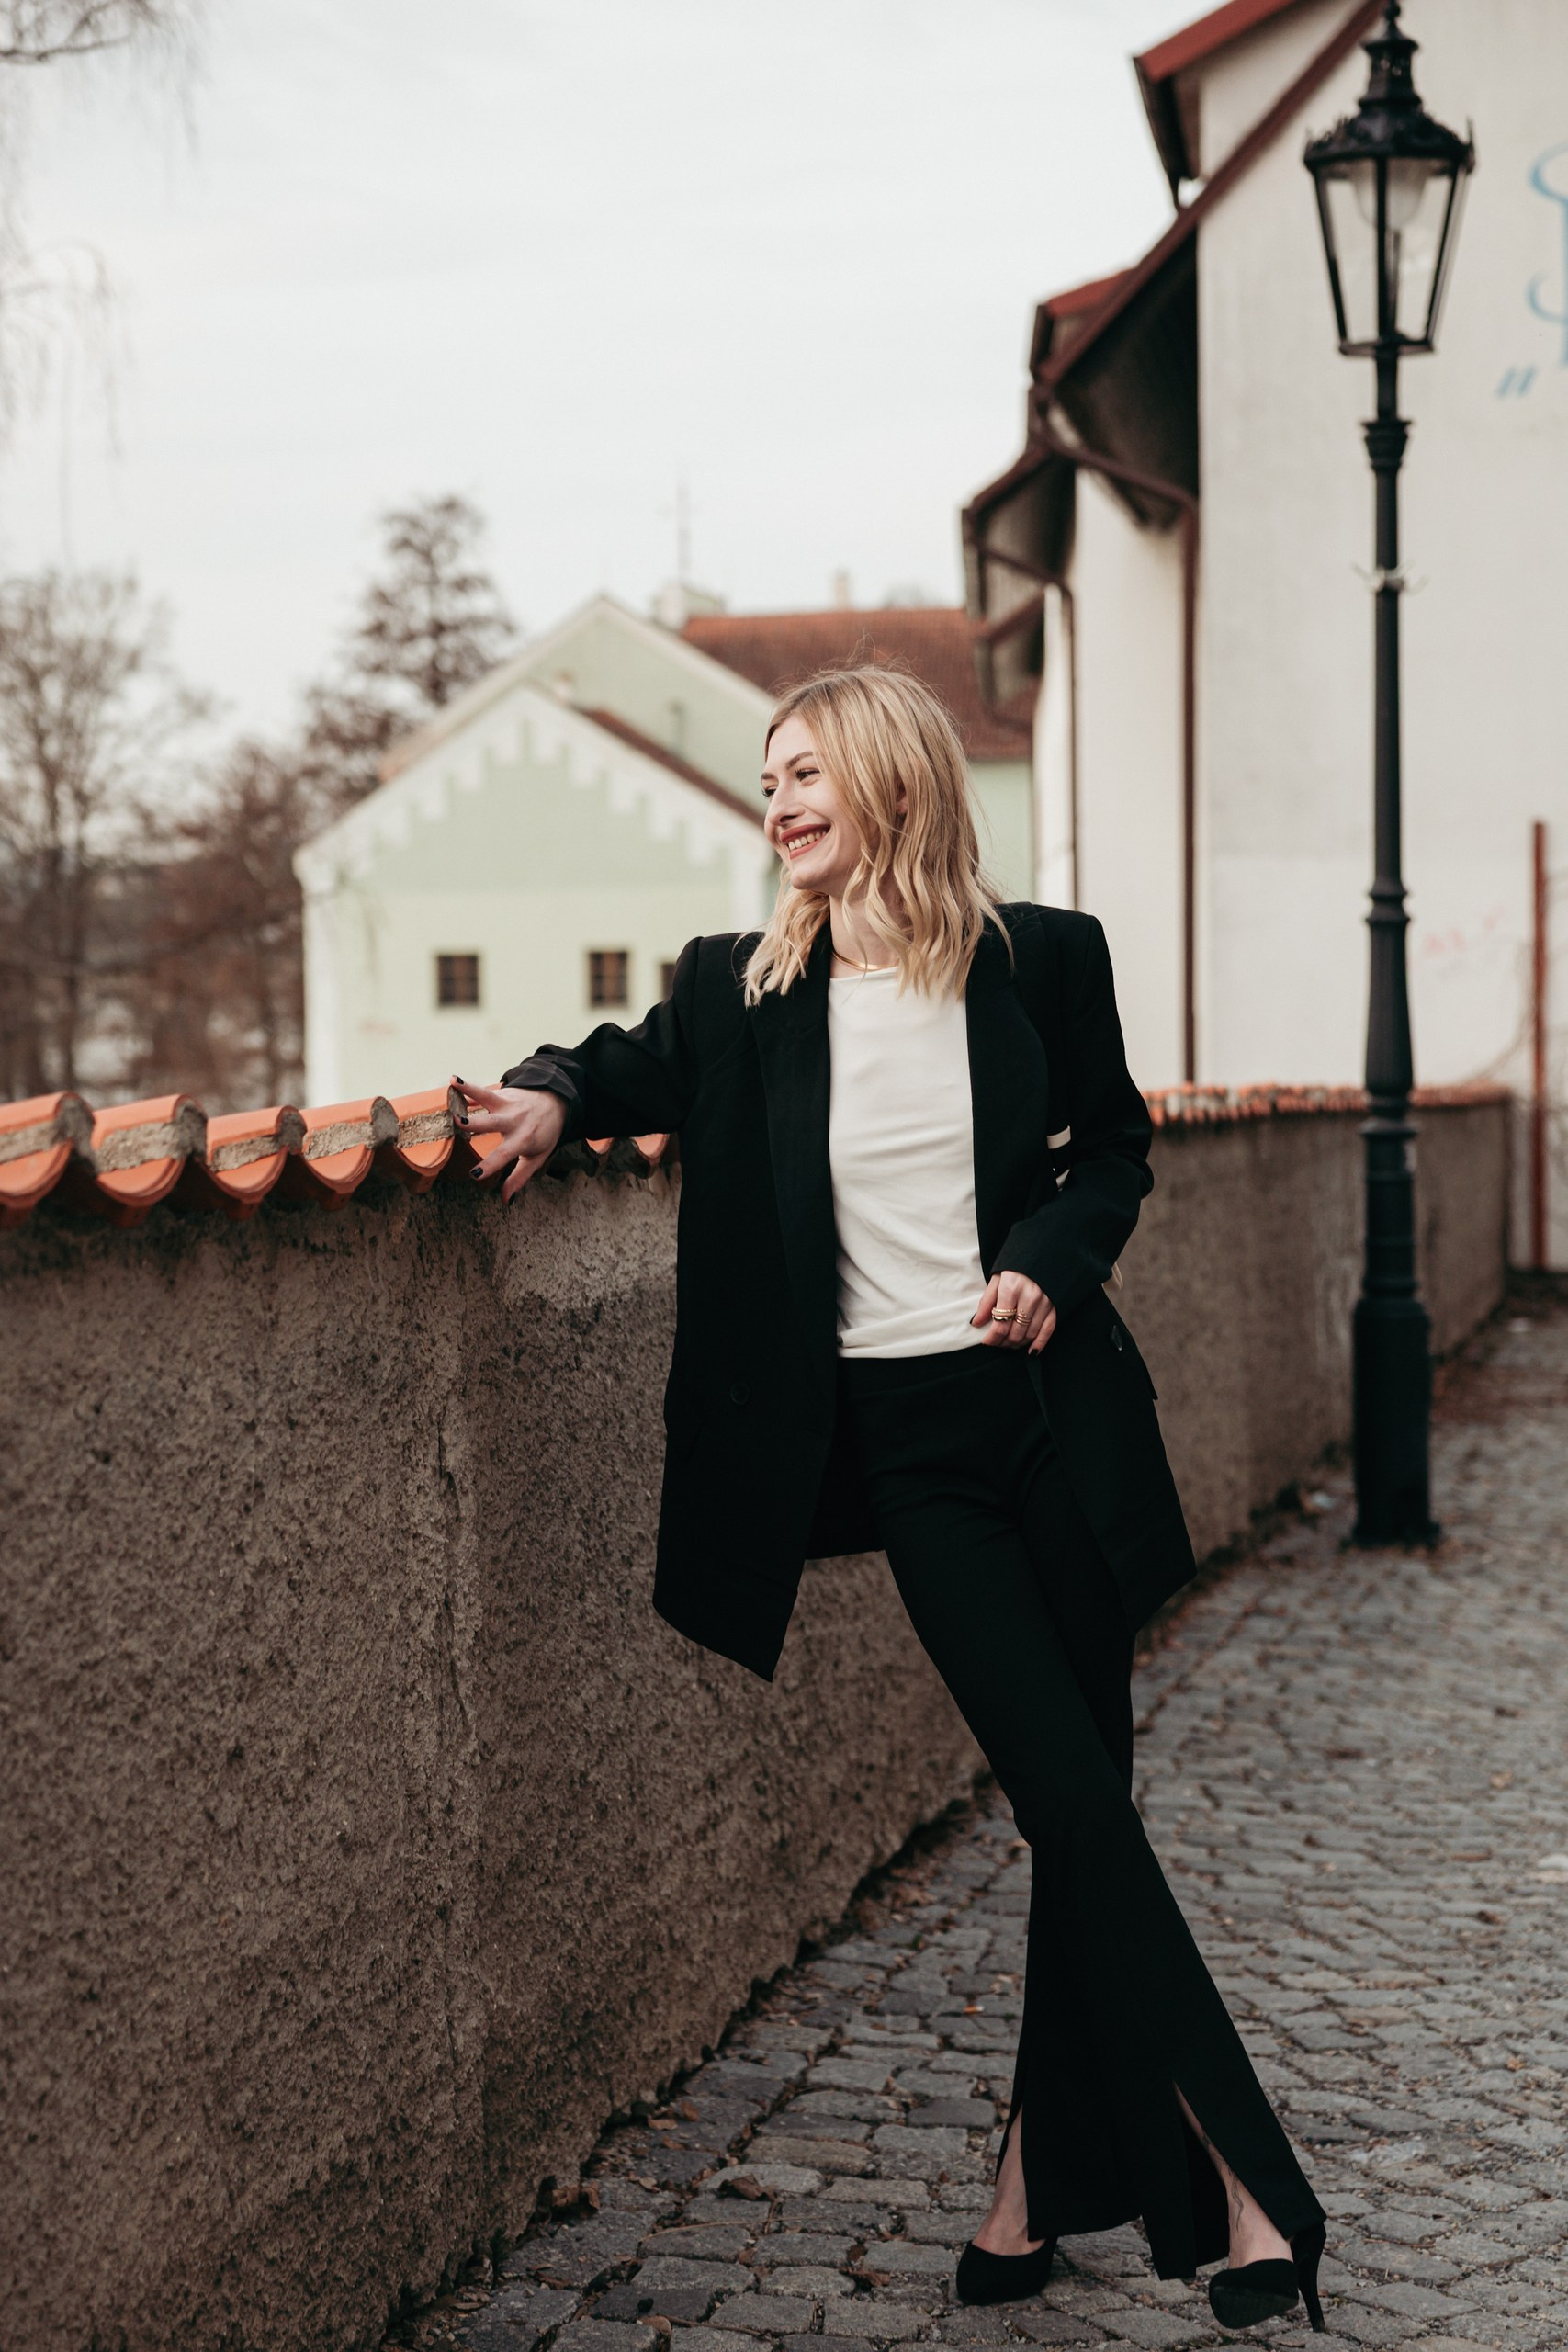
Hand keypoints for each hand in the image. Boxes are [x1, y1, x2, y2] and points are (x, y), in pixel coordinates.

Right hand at [451, 1077, 567, 1203]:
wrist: (556, 1102)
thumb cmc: (545, 1134)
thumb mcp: (537, 1158)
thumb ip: (519, 1178)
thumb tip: (506, 1201)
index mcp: (523, 1140)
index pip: (504, 1155)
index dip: (489, 1166)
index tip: (474, 1174)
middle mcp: (514, 1121)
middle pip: (492, 1122)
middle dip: (476, 1123)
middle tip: (459, 1124)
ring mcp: (508, 1105)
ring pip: (487, 1098)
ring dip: (470, 1096)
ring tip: (453, 1094)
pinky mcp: (502, 1093)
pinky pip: (483, 1090)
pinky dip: (468, 1087)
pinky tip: (453, 1081)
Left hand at [972, 1271, 1056, 1353]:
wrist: (1043, 1252)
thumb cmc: (1016, 1267)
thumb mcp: (997, 1279)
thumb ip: (986, 1302)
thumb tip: (976, 1323)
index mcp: (1011, 1289)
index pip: (1000, 1324)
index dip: (992, 1338)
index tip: (986, 1342)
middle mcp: (1030, 1297)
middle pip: (1015, 1332)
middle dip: (1004, 1342)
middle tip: (997, 1343)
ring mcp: (1045, 1302)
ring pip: (1030, 1334)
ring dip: (1018, 1343)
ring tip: (1009, 1344)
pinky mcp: (1055, 1305)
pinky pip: (1048, 1330)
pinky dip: (1039, 1343)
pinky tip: (1030, 1351)